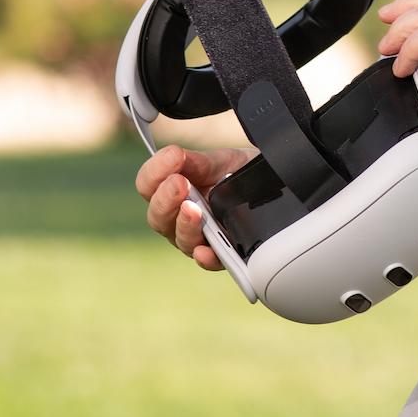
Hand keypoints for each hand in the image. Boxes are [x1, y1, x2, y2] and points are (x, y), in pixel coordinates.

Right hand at [134, 144, 254, 270]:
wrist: (269, 186)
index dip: (155, 172)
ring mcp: (197, 237)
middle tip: (179, 184)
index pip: (148, 184)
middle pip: (157, 216)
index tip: (173, 157)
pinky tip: (205, 251)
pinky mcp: (220, 255)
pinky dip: (206, 257)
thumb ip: (197, 162)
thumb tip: (174, 156)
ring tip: (194, 210)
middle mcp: (177, 217)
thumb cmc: (236, 173)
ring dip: (185, 224)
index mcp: (170, 190)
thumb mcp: (221, 162)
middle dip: (166, 199)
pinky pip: (209, 261)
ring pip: (179, 238)